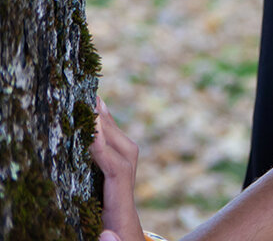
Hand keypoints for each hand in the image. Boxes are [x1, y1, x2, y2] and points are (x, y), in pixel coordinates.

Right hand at [91, 97, 146, 240]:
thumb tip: (106, 234)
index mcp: (123, 214)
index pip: (118, 174)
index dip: (104, 151)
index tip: (91, 129)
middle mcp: (127, 202)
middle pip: (126, 156)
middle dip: (111, 128)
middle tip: (93, 99)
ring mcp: (124, 199)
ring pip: (125, 156)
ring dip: (111, 131)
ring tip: (95, 104)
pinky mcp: (118, 202)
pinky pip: (116, 165)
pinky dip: (107, 146)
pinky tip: (97, 133)